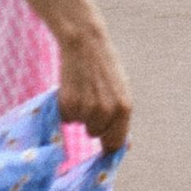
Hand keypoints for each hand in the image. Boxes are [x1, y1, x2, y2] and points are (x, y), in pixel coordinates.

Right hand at [56, 20, 132, 154]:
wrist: (85, 43)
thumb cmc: (105, 66)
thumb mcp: (121, 90)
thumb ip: (121, 117)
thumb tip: (123, 147)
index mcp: (124, 108)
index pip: (116, 143)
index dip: (107, 143)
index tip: (101, 145)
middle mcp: (107, 112)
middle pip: (95, 134)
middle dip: (93, 122)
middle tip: (92, 97)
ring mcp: (87, 109)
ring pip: (80, 125)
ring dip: (80, 113)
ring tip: (83, 90)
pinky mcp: (68, 104)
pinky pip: (66, 118)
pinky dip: (67, 107)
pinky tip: (72, 89)